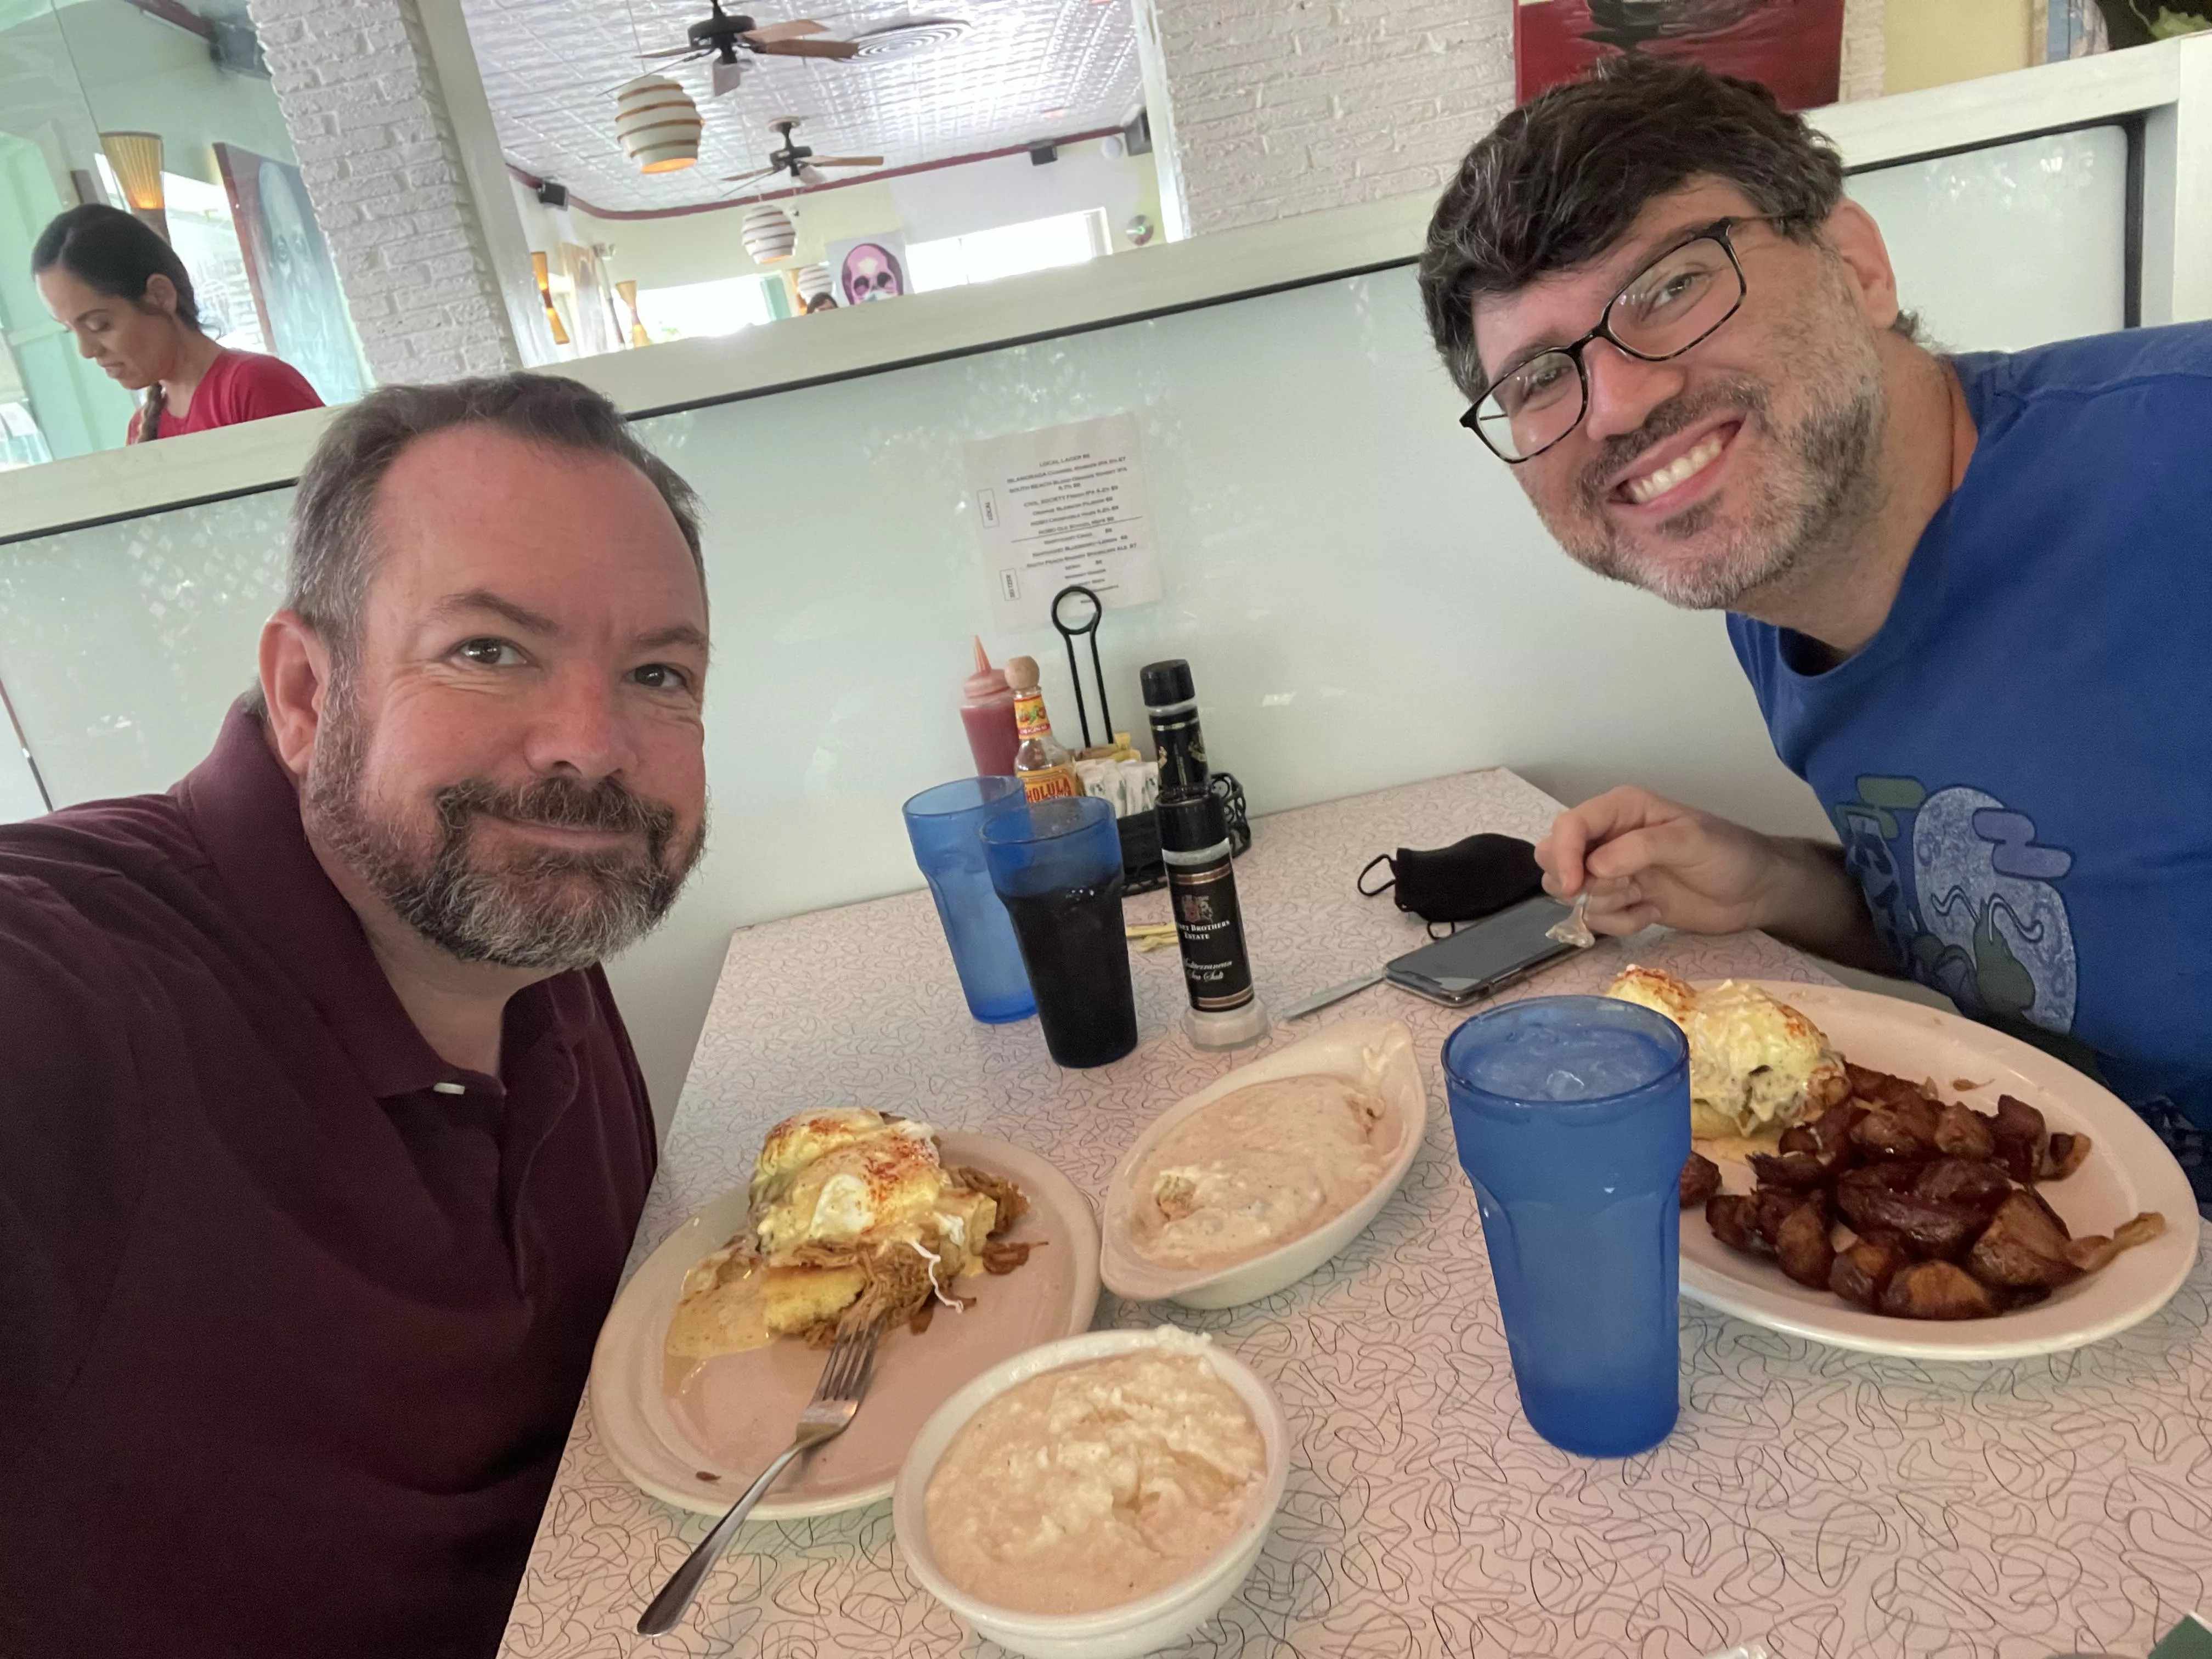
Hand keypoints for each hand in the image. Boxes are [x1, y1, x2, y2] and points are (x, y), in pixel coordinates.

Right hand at [1535, 786, 1794, 937]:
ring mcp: (1613, 871)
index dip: (1564, 855)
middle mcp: (1609, 838)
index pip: (1569, 826)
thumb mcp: (1691, 841)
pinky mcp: (1622, 901)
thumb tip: (1594, 865)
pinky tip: (1652, 913)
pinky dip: (1619, 923)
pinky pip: (1594, 918)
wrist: (1757, 893)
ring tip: (1642, 899)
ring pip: (1569, 892)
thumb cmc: (1730, 855)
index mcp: (1622, 810)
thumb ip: (1642, 847)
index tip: (1574, 887)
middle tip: (1620, 889)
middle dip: (1576, 882)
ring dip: (1603, 905)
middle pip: (1554, 857)